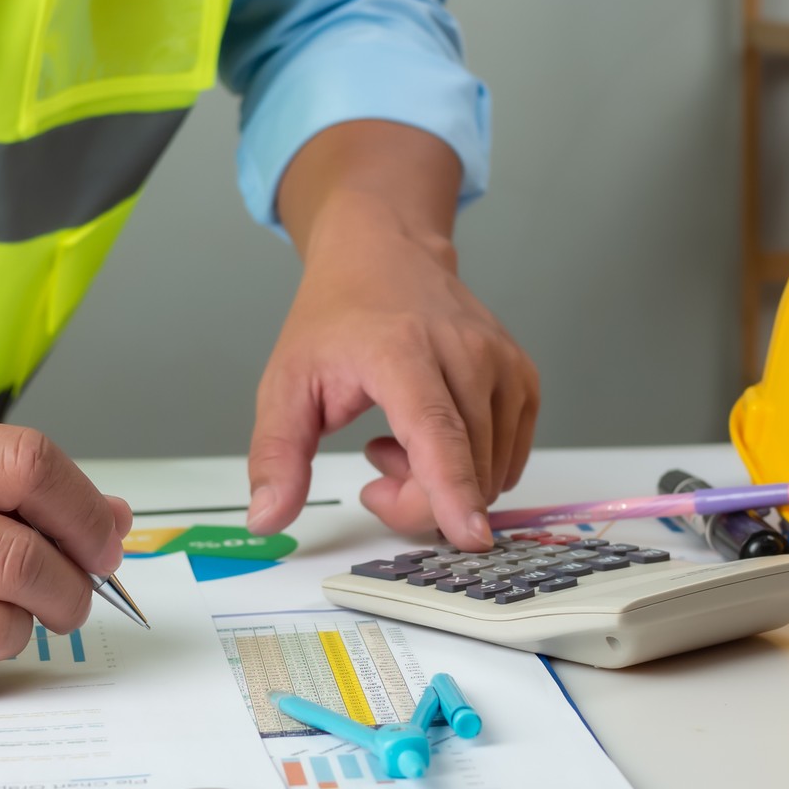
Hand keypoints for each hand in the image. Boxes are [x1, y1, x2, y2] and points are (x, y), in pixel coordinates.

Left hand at [245, 126, 537, 551]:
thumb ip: (276, 456)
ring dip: (444, 482)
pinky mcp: (523, 377)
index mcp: (400, 350)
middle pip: (462, 466)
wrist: (385, 254)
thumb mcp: (285, 384)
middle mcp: (464, 351)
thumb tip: (265, 520)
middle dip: (415, 497)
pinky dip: (473, 466)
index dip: (452, 487)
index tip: (470, 535)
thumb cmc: (336, 318)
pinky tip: (437, 431)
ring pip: (489, 471)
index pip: (435, 429)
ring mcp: (502, 362)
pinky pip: (508, 459)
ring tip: (403, 435)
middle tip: (374, 460)